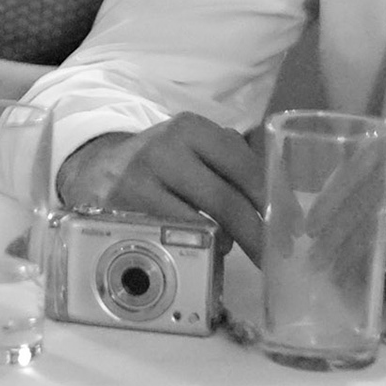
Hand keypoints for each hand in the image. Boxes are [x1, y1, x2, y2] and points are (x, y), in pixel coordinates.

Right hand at [57, 113, 266, 263]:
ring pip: (197, 225)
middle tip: (272, 256)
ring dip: (223, 245)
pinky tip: (197, 251)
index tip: (288, 225)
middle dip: (255, 234)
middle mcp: (163, 149)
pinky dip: (191, 251)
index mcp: (190, 128)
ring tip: (230, 250)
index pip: (242, 165)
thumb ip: (232, 161)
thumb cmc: (161, 163)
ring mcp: (138, 181)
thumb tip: (283, 205)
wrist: (96, 168)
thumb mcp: (192, 146)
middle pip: (224, 200)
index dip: (270, 200)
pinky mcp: (120, 211)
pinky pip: (169, 240)